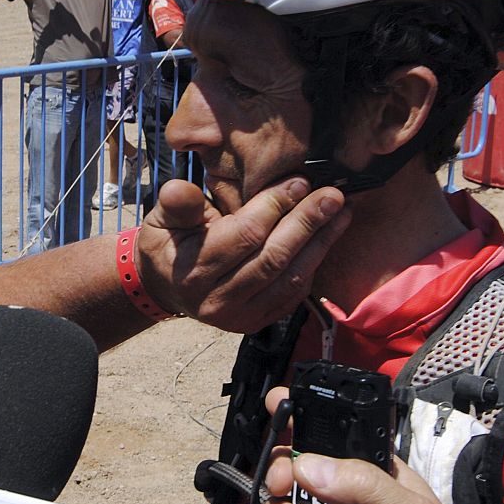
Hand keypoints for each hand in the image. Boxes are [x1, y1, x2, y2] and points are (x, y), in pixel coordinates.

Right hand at [136, 177, 348, 332]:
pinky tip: (326, 240)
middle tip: (333, 196)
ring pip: (289, 279)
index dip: (274, 206)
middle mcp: (216, 300)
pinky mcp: (256, 322)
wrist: (166, 286)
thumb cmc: (168, 244)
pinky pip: (293, 295)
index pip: (243, 235)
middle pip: (272, 258)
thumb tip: (181, 188)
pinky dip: (312, 266)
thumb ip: (177, 204)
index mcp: (191, 271)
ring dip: (320, 244)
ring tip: (341, 214)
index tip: (299, 181)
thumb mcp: (161, 218)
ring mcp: (239, 317)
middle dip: (307, 224)